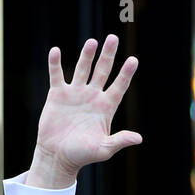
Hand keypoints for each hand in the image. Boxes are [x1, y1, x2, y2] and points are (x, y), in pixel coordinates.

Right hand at [29, 36, 141, 188]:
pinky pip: (57, 75)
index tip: (133, 60)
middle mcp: (92, 97)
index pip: (119, 86)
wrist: (58, 156)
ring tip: (92, 42)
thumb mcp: (103, 149)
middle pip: (102, 71)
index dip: (126, 74)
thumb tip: (138, 138)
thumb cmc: (82, 155)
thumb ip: (119, 141)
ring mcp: (75, 94)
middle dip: (108, 55)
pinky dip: (55, 64)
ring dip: (87, 55)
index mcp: (106, 108)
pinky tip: (55, 51)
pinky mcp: (57, 95)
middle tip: (113, 38)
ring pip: (82, 69)